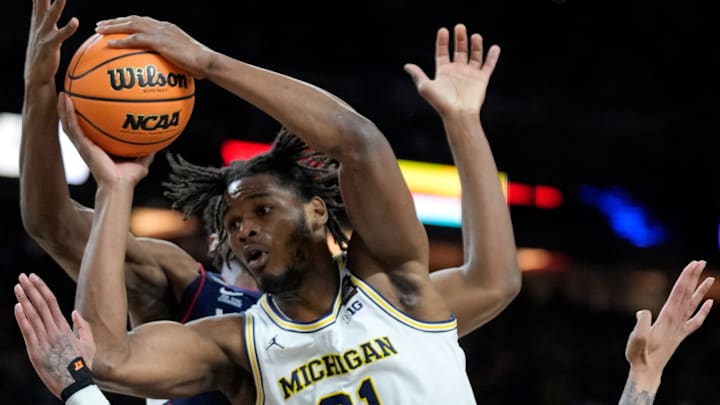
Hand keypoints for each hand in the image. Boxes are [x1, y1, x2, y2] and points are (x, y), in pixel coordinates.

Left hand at [14, 273, 95, 398]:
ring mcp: (44, 340)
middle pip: (40, 304)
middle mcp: (54, 330)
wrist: (75, 382)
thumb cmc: (83, 363)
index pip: (51, 302)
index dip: (41, 288)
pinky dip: (21, 318)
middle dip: (31, 288)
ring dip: (23, 299)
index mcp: (65, 327)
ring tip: (17, 286)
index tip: (34, 277)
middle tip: (22, 276)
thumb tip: (73, 312)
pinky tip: (17, 306)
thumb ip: (83, 326)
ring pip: (32, 315)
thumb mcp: (89, 343)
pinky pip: (27, 331)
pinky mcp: (35, 350)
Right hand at [25, 0, 78, 86]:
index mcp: (39, 20)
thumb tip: (62, 14)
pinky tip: (75, 21)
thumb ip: (53, 22)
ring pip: (51, 15)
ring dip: (57, 5)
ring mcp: (43, 34)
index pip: (40, 0)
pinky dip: (67, 28)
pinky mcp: (49, 46)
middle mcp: (39, 24)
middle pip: (41, 3)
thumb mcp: (47, 35)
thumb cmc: (44, 56)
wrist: (36, 76)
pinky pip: (59, 35)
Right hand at [58, 93, 153, 185]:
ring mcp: (83, 145)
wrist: (119, 185)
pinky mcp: (82, 145)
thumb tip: (158, 141)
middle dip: (71, 110)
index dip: (86, 118)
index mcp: (98, 147)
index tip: (86, 104)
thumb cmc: (128, 178)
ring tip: (63, 93)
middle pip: (75, 125)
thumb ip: (147, 151)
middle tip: (70, 94)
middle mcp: (88, 145)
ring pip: (69, 124)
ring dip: (64, 109)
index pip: (89, 130)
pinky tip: (67, 100)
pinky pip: (72, 127)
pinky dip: (68, 113)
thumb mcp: (141, 160)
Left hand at [95, 15, 212, 78]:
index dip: (128, 22)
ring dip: (113, 26)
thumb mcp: (183, 60)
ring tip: (98, 31)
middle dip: (115, 21)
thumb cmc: (199, 66)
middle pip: (133, 19)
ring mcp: (160, 33)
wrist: (207, 62)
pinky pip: (135, 40)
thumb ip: (171, 61)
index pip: (144, 21)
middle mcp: (162, 27)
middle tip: (100, 25)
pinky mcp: (159, 41)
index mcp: (167, 29)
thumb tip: (165, 74)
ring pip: (131, 25)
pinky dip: (121, 41)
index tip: (116, 25)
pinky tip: (110, 45)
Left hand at [404, 23, 499, 117]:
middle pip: (459, 51)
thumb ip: (418, 75)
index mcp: (443, 72)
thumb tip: (406, 66)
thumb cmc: (440, 102)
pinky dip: (492, 57)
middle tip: (460, 27)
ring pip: (474, 56)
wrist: (458, 114)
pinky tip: (495, 47)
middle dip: (460, 39)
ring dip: (475, 45)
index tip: (443, 30)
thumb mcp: (425, 86)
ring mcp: (470, 75)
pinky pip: (488, 66)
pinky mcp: (481, 80)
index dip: (442, 41)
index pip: (442, 52)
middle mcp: (457, 71)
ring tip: (475, 35)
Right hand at [625, 260, 713, 386]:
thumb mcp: (636, 338)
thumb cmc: (639, 354)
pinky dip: (703, 311)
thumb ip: (641, 324)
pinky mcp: (680, 335)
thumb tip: (643, 312)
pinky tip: (709, 303)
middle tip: (700, 262)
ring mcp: (680, 328)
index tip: (692, 264)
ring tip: (710, 278)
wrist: (647, 371)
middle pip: (687, 294)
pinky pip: (695, 321)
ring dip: (700, 290)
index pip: (678, 292)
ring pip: (692, 304)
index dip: (685, 277)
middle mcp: (677, 320)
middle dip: (693, 277)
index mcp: (667, 317)